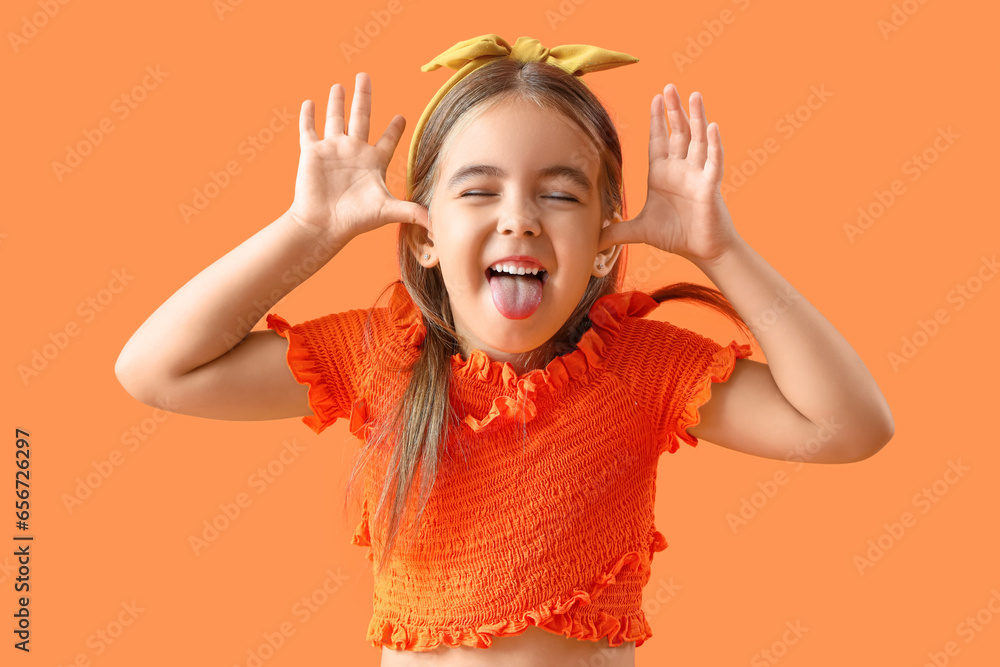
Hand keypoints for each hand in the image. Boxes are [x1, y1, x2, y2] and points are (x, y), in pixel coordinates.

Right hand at [286, 72, 428, 240]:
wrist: (323, 225)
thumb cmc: (355, 220)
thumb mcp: (388, 211)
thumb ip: (412, 211)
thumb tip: (438, 225)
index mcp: (374, 162)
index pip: (387, 140)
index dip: (394, 129)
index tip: (401, 117)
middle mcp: (354, 152)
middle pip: (361, 117)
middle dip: (363, 97)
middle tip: (365, 76)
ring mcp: (332, 150)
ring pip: (335, 119)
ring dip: (337, 102)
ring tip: (340, 85)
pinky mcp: (312, 153)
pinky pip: (308, 130)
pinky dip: (308, 117)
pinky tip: (309, 103)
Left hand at [599, 84, 740, 266]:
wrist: (702, 251)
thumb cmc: (676, 236)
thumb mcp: (639, 231)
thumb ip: (616, 231)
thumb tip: (593, 241)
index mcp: (662, 174)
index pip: (659, 140)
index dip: (657, 120)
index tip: (654, 98)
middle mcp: (681, 169)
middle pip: (678, 133)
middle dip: (673, 110)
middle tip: (669, 86)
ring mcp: (697, 175)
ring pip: (698, 140)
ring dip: (697, 117)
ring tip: (694, 95)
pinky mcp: (709, 187)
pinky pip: (713, 162)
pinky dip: (714, 144)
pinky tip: (712, 126)